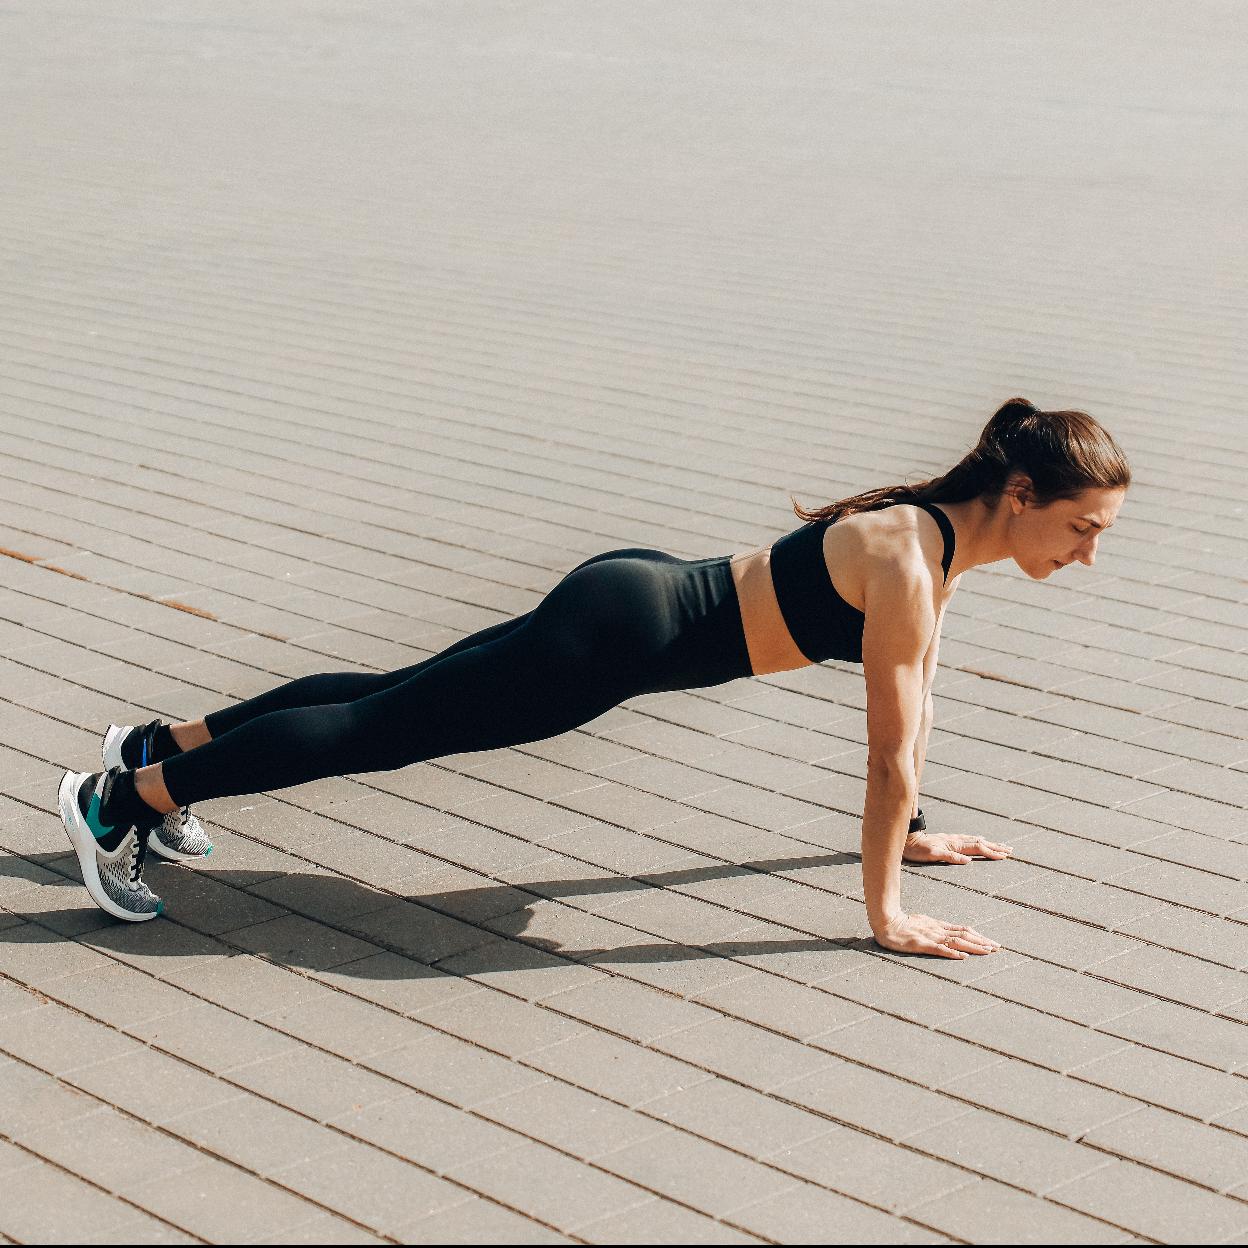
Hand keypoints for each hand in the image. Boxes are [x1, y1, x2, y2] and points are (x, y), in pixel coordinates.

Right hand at [872, 912, 999, 958]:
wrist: (885, 922)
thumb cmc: (902, 923)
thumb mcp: (922, 923)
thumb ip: (935, 928)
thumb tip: (950, 935)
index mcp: (938, 925)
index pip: (963, 930)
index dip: (979, 936)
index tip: (992, 943)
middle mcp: (938, 930)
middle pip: (964, 935)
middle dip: (982, 942)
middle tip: (997, 948)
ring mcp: (930, 937)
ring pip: (956, 942)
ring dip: (973, 947)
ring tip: (988, 951)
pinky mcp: (921, 944)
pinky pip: (939, 949)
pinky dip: (952, 953)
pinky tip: (963, 957)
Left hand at [903, 831, 1012, 864]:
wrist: (908, 839)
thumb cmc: (918, 850)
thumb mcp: (932, 855)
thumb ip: (950, 857)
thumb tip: (968, 861)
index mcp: (954, 845)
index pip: (977, 848)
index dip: (991, 852)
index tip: (1004, 856)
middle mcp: (956, 840)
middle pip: (980, 843)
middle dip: (995, 847)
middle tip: (1010, 850)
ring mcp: (953, 839)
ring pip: (975, 840)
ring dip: (989, 843)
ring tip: (1000, 845)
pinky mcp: (949, 840)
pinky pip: (968, 840)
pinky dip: (978, 841)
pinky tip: (980, 840)